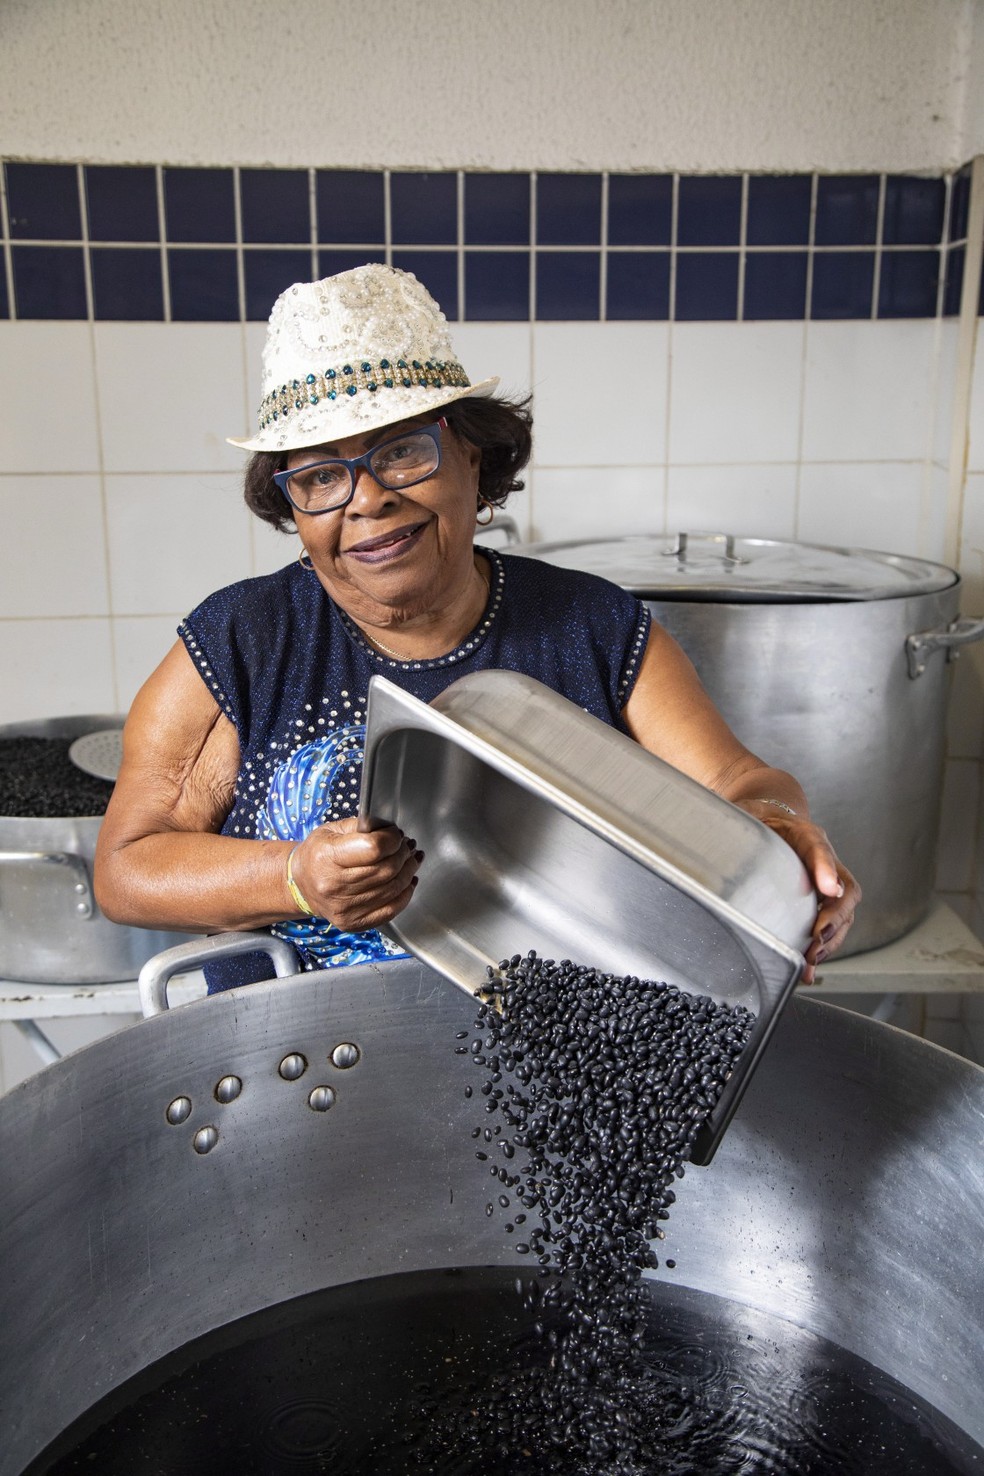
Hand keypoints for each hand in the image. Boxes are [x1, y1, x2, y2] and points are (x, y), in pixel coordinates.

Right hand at [287, 818, 422, 930]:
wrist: (301, 885)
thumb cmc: (318, 855)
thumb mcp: (332, 830)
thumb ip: (363, 826)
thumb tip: (393, 831)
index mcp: (327, 857)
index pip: (374, 848)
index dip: (392, 839)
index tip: (396, 835)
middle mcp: (334, 885)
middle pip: (387, 869)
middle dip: (404, 854)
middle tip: (407, 847)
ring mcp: (344, 908)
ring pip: (393, 888)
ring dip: (408, 871)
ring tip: (411, 860)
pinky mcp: (353, 923)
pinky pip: (391, 910)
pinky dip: (405, 894)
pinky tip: (408, 882)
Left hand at [746, 810, 860, 983]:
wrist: (774, 822)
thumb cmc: (760, 822)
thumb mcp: (747, 816)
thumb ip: (736, 826)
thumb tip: (710, 838)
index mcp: (805, 834)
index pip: (818, 847)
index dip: (826, 868)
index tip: (829, 888)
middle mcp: (824, 859)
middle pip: (843, 889)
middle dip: (833, 918)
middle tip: (816, 938)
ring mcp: (828, 882)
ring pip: (843, 913)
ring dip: (830, 940)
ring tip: (812, 961)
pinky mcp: (823, 902)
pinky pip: (832, 926)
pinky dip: (823, 948)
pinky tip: (809, 967)